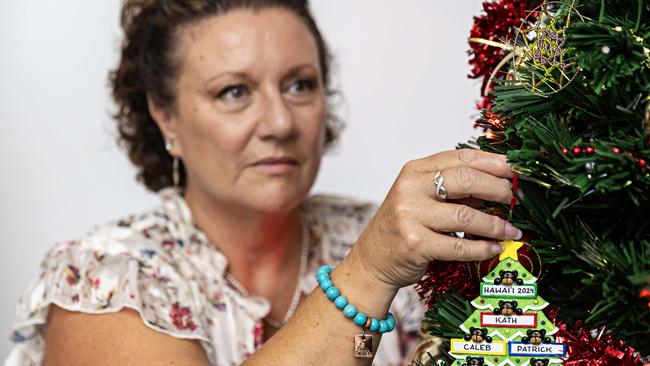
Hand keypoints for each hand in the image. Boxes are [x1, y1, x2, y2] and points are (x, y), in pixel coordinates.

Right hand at [352, 149, 521, 290]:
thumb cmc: (402, 226)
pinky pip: (459, 247)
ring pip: (466, 215)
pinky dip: (482, 248)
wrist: (372, 259)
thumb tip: (501, 184)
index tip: (516, 171)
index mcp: (414, 171)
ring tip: (511, 229)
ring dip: (495, 224)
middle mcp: (410, 189)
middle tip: (514, 199)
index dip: (493, 162)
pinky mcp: (415, 245)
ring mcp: (410, 216)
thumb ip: (456, 189)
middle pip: (466, 179)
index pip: (461, 157)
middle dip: (498, 189)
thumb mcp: (423, 197)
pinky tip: (494, 248)